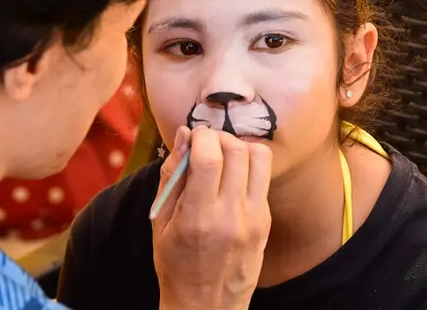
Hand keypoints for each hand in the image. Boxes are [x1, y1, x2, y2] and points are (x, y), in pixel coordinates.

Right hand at [152, 126, 272, 309]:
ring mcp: (255, 218)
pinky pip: (263, 178)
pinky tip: (232, 177)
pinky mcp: (266, 221)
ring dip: (240, 146)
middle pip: (238, 150)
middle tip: (206, 144)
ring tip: (223, 156)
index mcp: (199, 217)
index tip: (193, 136)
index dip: (202, 136)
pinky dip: (248, 167)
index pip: (210, 157)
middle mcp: (232, 215)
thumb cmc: (175, 265)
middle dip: (220, 137)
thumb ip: (171, 174)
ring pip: (260, 158)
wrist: (207, 307)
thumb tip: (184, 135)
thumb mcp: (159, 222)